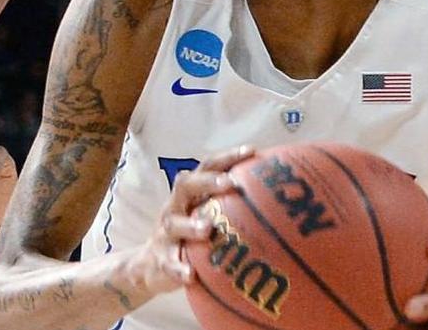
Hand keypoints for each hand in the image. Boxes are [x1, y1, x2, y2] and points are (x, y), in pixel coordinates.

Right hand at [126, 146, 254, 295]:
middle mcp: (176, 207)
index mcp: (191, 194)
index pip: (208, 167)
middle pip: (186, 185)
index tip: (252, 151)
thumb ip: (231, 206)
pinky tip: (191, 275)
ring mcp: (166, 233)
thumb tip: (277, 201)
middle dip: (208, 182)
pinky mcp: (161, 258)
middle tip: (230, 183)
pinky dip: (179, 268)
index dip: (227, 157)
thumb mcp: (206, 216)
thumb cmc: (191, 236)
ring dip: (191, 225)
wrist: (150, 265)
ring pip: (174, 224)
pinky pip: (169, 263)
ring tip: (207, 229)